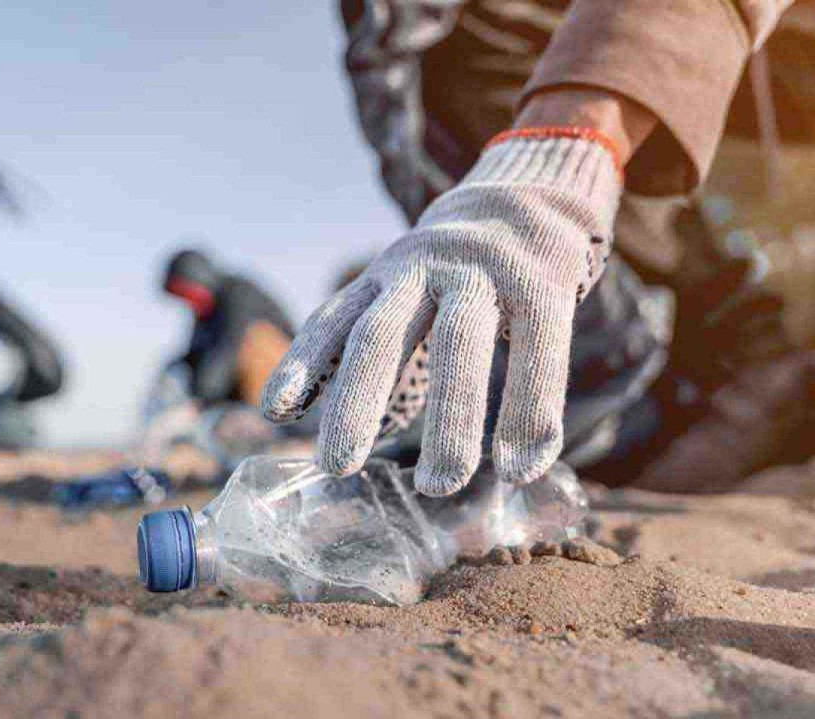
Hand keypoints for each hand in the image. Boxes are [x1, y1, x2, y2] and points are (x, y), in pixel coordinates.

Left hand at [262, 130, 621, 493]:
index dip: (299, 363)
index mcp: (383, 278)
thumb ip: (371, 354)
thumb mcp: (404, 295)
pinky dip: (528, 416)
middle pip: (381, 334)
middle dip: (355, 400)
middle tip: (336, 466)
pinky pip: (536, 355)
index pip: (333, 321)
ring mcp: (483, 274)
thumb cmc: (456, 274)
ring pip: (458, 346)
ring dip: (448, 421)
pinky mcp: (542, 287)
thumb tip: (327, 430)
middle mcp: (423, 270)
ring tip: (437, 486)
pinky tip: (519, 468)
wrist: (535, 194)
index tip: (272, 412)